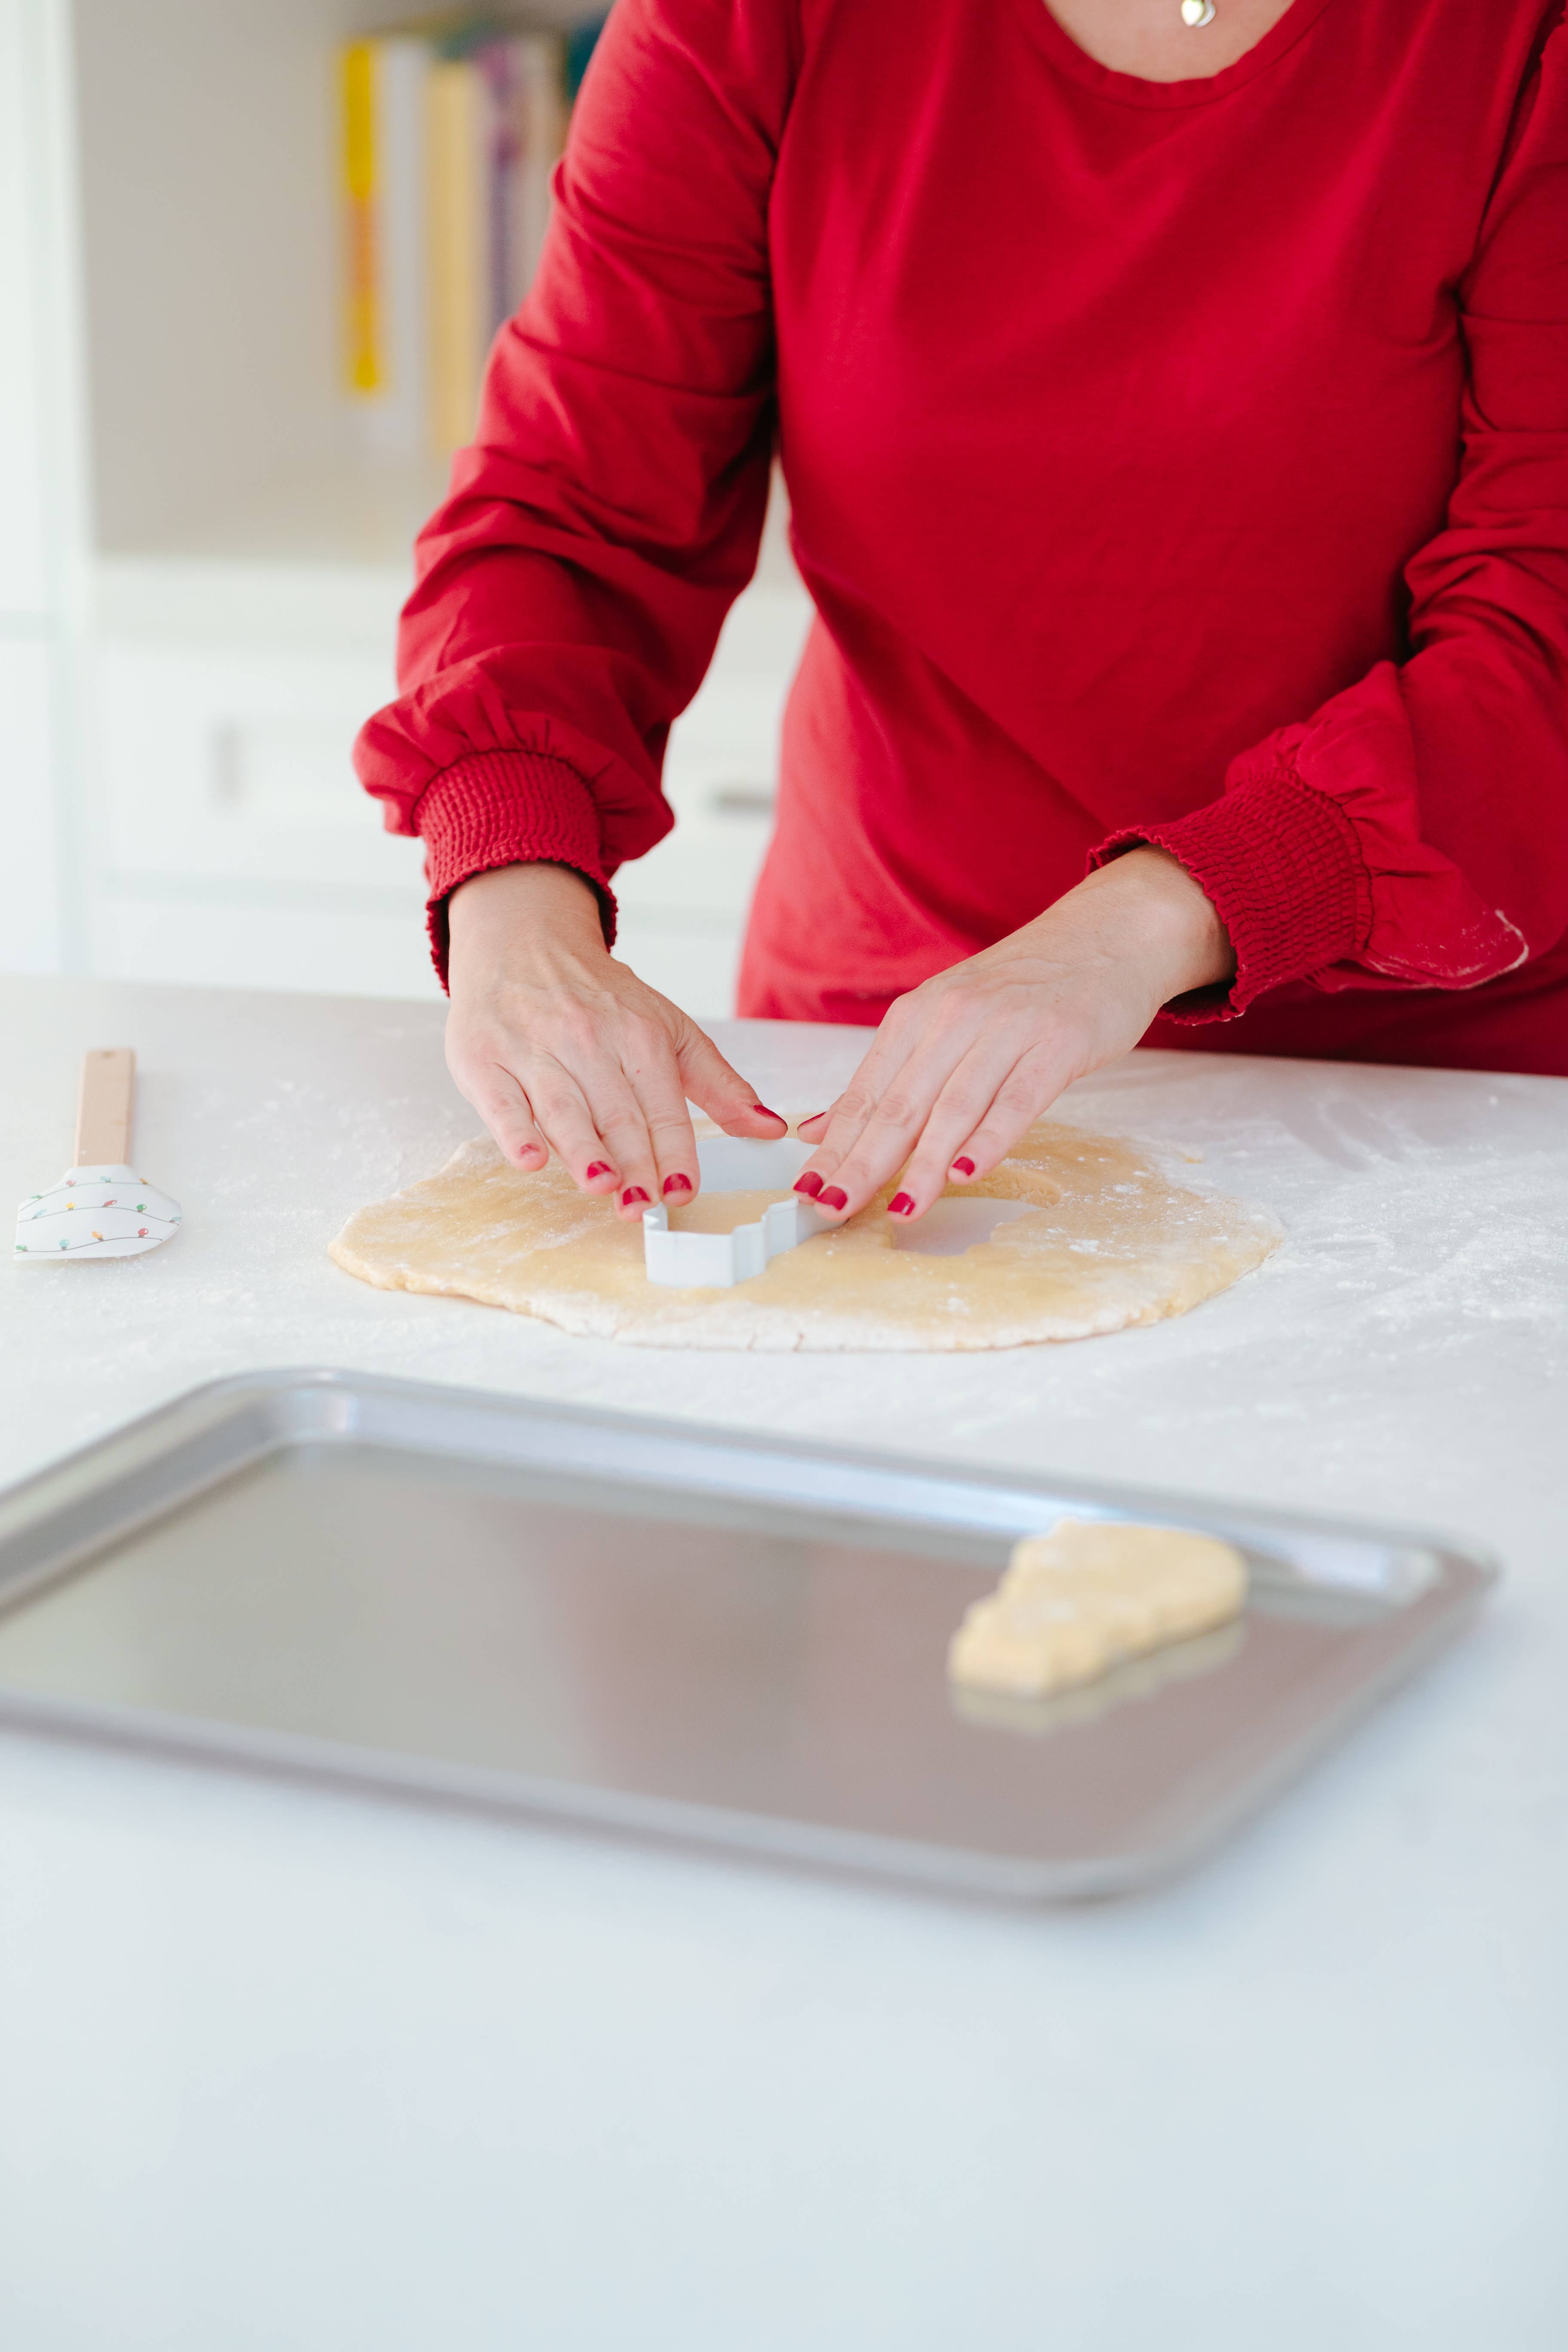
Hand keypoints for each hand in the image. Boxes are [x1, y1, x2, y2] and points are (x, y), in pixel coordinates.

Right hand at [445, 862, 785, 1217]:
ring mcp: (534, 1049)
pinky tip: (532, 1159)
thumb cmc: (601, 997)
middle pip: (615, 1113)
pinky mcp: (484, 1059)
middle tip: (644, 1207)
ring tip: (602, 1186)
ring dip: (583, 1150)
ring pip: (563, 1108)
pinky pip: (502, 1102)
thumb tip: (771, 1128)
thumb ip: (719, 1084)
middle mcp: (588, 1039)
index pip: (662, 1105)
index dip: (673, 1151)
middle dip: (632, 1163)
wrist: (523, 942)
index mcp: (639, 1034)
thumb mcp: (669, 1029)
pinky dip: (515, 1131)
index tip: (682, 1190)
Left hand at [792, 848, 1233, 1222]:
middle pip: (898, 1105)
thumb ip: (887, 1078)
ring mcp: (1005, 1030)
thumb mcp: (943, 1020)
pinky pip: (1018, 1099)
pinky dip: (991, 1138)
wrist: (1106, 935)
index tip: (806, 1191)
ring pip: (953, 1107)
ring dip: (924, 1164)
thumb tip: (819, 1130)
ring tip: (900, 1210)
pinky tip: (969, 1173)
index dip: (834, 1147)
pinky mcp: (1057, 1043)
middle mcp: (952, 1020)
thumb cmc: (1021, 989)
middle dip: (861, 1163)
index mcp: (916, 1018)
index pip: (865, 1094)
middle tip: (830, 1209)